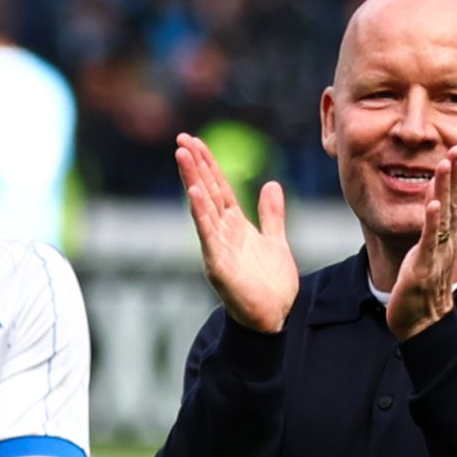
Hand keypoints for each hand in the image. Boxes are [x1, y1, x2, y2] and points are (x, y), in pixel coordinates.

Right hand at [178, 134, 298, 334]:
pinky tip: (195, 193)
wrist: (275, 317)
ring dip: (192, 180)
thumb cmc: (271, 284)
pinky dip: (200, 214)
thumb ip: (271, 214)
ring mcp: (217, 248)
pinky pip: (207, 235)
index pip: (219, 188)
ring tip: (182, 155)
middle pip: (207, 191)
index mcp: (234, 226)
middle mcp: (221, 234)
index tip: (197, 141)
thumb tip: (271, 185)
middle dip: (196, 165)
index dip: (209, 164)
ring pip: (203, 208)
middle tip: (182, 139)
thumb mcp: (275, 241)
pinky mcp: (218, 266)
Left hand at [385, 146, 456, 341]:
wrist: (421, 322)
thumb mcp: (427, 247)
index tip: (454, 149)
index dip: (454, 175)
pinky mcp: (425, 267)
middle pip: (452, 202)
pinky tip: (431, 204)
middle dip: (454, 174)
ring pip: (443, 216)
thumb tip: (432, 194)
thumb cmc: (422, 285)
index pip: (453, 200)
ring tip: (444, 164)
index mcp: (446, 236)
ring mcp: (437, 253)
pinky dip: (431, 222)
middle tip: (456, 147)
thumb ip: (431, 221)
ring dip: (444, 189)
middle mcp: (446, 241)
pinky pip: (429, 242)